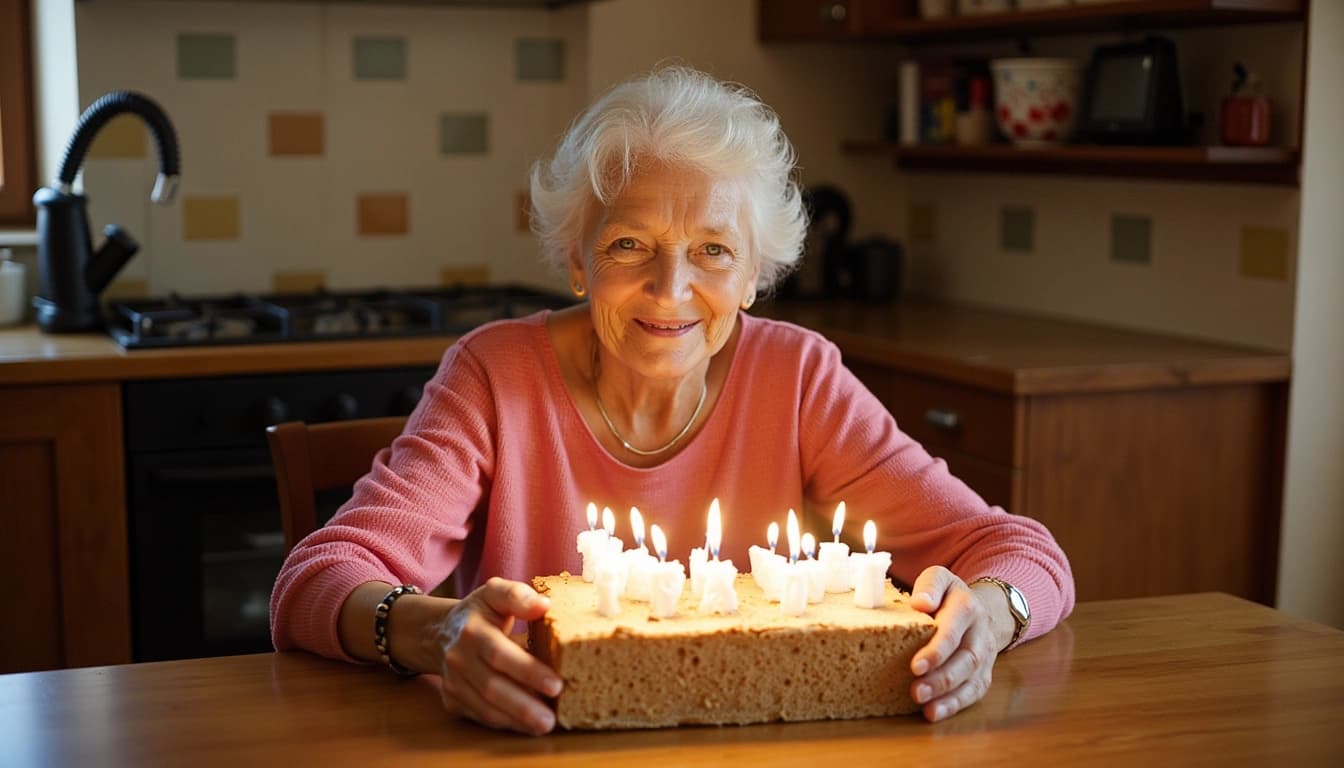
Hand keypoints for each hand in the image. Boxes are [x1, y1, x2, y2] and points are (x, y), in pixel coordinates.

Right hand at [436, 577, 563, 735]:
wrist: (441, 631)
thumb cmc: (480, 612)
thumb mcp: (495, 593)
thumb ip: (518, 596)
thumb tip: (545, 606)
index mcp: (472, 631)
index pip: (499, 653)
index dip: (527, 671)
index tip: (556, 684)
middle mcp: (458, 658)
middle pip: (491, 687)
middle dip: (523, 706)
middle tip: (551, 719)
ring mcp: (453, 682)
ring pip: (484, 707)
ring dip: (515, 720)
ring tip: (543, 726)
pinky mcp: (452, 699)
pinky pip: (479, 716)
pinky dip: (503, 724)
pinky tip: (526, 726)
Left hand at [908, 566, 1007, 722]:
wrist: (981, 608)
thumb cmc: (948, 595)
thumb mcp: (939, 578)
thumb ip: (930, 586)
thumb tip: (920, 603)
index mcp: (967, 607)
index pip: (953, 630)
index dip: (936, 650)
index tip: (915, 666)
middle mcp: (980, 633)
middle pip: (966, 659)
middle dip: (942, 678)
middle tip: (916, 691)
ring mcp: (986, 656)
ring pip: (973, 679)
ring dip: (948, 696)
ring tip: (925, 707)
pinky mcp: (984, 673)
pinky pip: (974, 692)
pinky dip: (955, 705)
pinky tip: (934, 713)